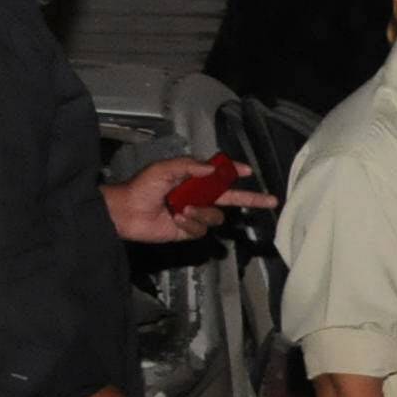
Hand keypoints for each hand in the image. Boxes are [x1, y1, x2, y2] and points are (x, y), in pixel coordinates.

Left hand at [104, 157, 273, 244]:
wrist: (126, 212)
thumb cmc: (141, 187)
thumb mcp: (163, 169)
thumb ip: (189, 166)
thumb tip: (213, 169)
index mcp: (194, 180)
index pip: (220, 176)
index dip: (235, 173)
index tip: (247, 171)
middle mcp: (198, 197)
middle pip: (231, 198)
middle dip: (252, 199)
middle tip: (271, 200)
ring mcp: (195, 214)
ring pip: (216, 216)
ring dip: (201, 213)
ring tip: (182, 210)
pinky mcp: (189, 230)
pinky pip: (202, 229)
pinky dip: (190, 224)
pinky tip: (176, 220)